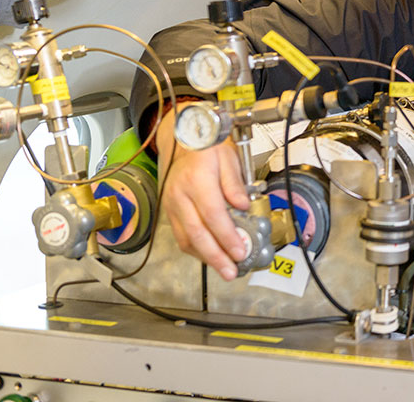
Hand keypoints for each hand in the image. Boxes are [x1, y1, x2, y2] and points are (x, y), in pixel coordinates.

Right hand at [155, 106, 250, 279]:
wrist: (183, 141)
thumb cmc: (207, 149)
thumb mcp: (228, 158)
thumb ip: (235, 184)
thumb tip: (243, 206)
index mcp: (197, 180)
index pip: (213, 215)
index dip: (227, 236)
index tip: (240, 251)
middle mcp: (180, 195)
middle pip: (197, 233)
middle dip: (215, 256)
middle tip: (231, 271)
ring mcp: (172, 205)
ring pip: (185, 238)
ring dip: (205, 258)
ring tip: (224, 270)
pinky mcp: (170, 211)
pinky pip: (180, 235)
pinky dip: (195, 249)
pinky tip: (210, 257)